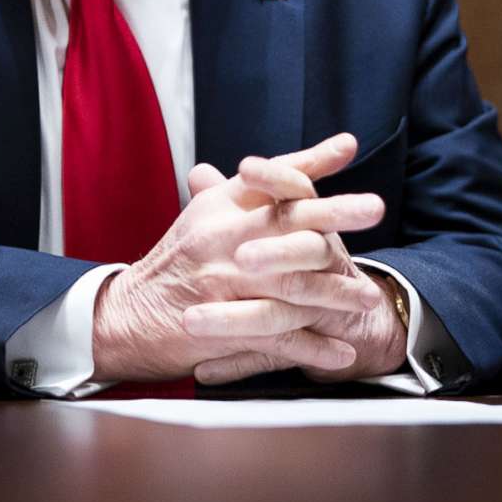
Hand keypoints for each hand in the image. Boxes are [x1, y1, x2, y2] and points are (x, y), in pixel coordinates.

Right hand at [89, 132, 385, 384]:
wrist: (126, 316)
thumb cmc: (173, 265)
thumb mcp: (203, 219)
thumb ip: (244, 194)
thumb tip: (282, 169)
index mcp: (218, 207)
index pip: (269, 176)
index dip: (310, 161)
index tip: (348, 148)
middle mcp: (221, 237)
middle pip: (287, 220)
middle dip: (336, 214)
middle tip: (375, 208)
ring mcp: (221, 281)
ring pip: (291, 282)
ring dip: (336, 292)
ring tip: (367, 299)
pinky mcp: (222, 325)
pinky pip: (278, 336)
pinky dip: (313, 347)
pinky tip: (342, 352)